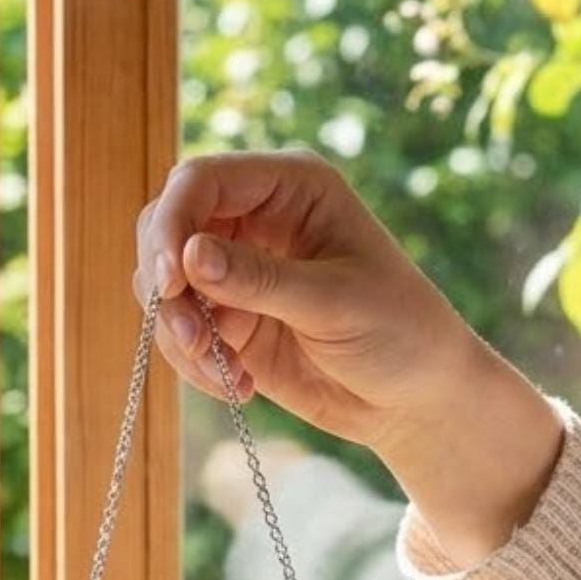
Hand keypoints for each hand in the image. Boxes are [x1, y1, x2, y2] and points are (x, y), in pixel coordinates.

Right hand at [133, 147, 565, 566]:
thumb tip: (188, 256)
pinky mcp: (231, 320)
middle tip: (191, 338)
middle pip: (167, 226)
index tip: (170, 281)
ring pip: (165, 284)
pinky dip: (194, 363)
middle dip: (166, 285)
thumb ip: (261, 280)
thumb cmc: (399, 333)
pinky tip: (240, 387)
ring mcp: (238, 270)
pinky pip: (182, 331)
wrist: (415, 400)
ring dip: (179, 332)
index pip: (200, 180)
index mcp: (291, 187)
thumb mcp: (335, 303)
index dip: (172, 223)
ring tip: (226, 374)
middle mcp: (256, 218)